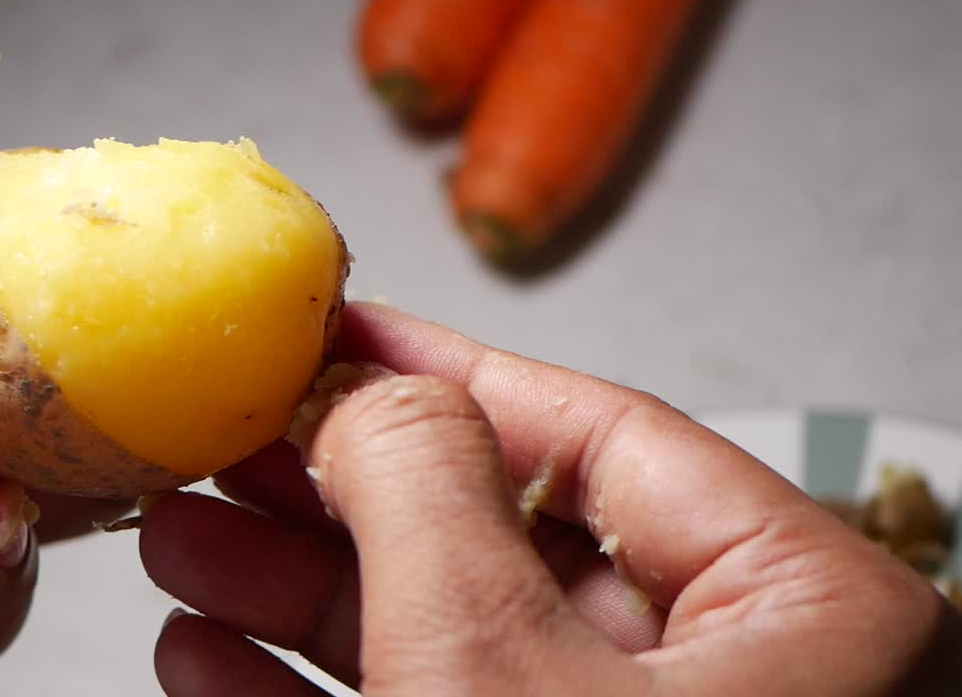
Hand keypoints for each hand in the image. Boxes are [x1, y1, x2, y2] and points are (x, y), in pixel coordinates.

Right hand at [141, 302, 961, 695]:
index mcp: (807, 618)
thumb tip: (368, 385)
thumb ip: (430, 489)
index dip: (440, 372)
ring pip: (451, 642)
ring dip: (301, 595)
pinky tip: (217, 663)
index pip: (603, 437)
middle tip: (224, 445)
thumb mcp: (498, 662)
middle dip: (334, 492)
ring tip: (186, 548)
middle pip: (503, 538)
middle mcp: (742, 684)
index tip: (324, 333)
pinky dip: (312, 694)